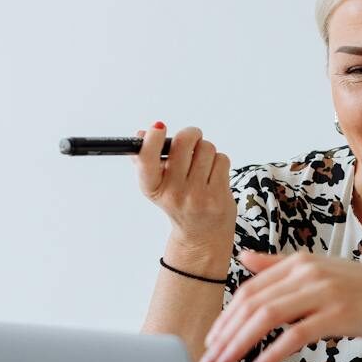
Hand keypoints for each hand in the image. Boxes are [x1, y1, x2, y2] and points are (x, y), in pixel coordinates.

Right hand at [134, 122, 235, 251]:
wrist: (201, 234)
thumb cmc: (179, 202)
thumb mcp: (158, 185)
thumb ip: (147, 160)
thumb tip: (140, 134)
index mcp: (152, 188)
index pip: (147, 160)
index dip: (152, 140)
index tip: (158, 126)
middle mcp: (173, 194)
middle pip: (184, 143)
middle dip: (190, 134)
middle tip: (192, 137)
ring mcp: (197, 196)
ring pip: (206, 148)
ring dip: (206, 150)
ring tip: (202, 164)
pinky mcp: (218, 197)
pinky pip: (222, 160)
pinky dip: (219, 162)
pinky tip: (213, 175)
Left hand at [199, 249, 361, 361]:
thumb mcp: (322, 271)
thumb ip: (281, 265)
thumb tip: (244, 258)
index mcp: (302, 261)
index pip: (251, 289)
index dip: (226, 317)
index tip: (211, 341)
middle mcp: (309, 272)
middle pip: (253, 302)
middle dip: (225, 333)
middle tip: (208, 358)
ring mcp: (324, 292)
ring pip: (267, 316)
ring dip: (239, 343)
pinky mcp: (338, 315)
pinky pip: (294, 335)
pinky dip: (270, 354)